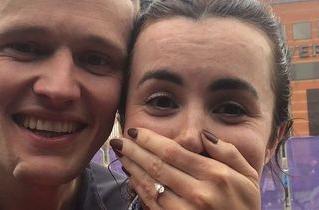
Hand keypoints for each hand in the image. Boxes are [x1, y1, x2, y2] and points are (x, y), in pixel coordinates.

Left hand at [112, 128, 260, 209]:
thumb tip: (203, 135)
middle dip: (134, 151)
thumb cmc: (245, 206)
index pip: (172, 151)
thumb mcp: (248, 176)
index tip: (135, 131)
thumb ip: (228, 152)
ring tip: (122, 155)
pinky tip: (132, 176)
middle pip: (156, 166)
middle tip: (119, 140)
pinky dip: (139, 188)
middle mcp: (198, 193)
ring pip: (150, 184)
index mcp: (215, 176)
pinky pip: (151, 203)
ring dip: (132, 168)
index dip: (149, 139)